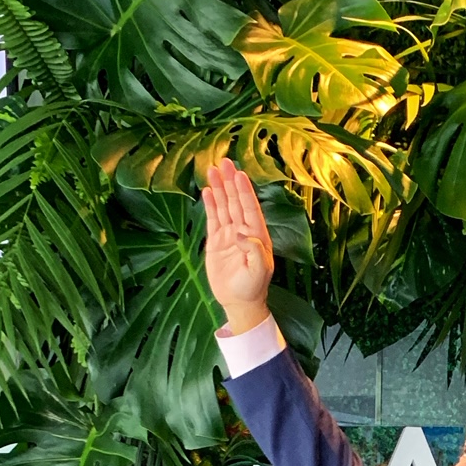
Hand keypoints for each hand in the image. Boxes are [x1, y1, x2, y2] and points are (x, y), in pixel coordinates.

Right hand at [201, 157, 274, 333]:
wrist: (239, 302)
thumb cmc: (252, 288)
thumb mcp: (258, 271)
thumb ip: (253, 250)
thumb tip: (239, 232)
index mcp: (257, 236)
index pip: (250, 208)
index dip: (244, 191)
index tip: (239, 174)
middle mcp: (244, 232)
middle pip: (236, 202)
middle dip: (231, 182)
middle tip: (225, 162)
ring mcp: (229, 235)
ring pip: (224, 207)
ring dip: (219, 189)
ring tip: (213, 170)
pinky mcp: (216, 241)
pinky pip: (213, 219)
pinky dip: (211, 205)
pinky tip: (207, 191)